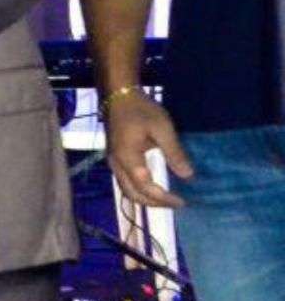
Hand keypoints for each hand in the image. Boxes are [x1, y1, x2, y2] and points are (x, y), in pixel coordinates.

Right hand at [105, 87, 189, 209]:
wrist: (118, 96)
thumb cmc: (141, 110)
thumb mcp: (162, 128)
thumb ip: (174, 152)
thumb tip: (188, 175)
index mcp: (128, 157)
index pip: (145, 186)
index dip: (163, 197)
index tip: (182, 202)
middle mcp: (117, 164)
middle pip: (132, 193)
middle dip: (154, 204)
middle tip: (175, 204)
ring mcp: (113, 162)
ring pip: (126, 190)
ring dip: (145, 199)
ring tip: (165, 200)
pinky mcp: (114, 159)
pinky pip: (124, 182)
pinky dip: (139, 190)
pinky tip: (152, 187)